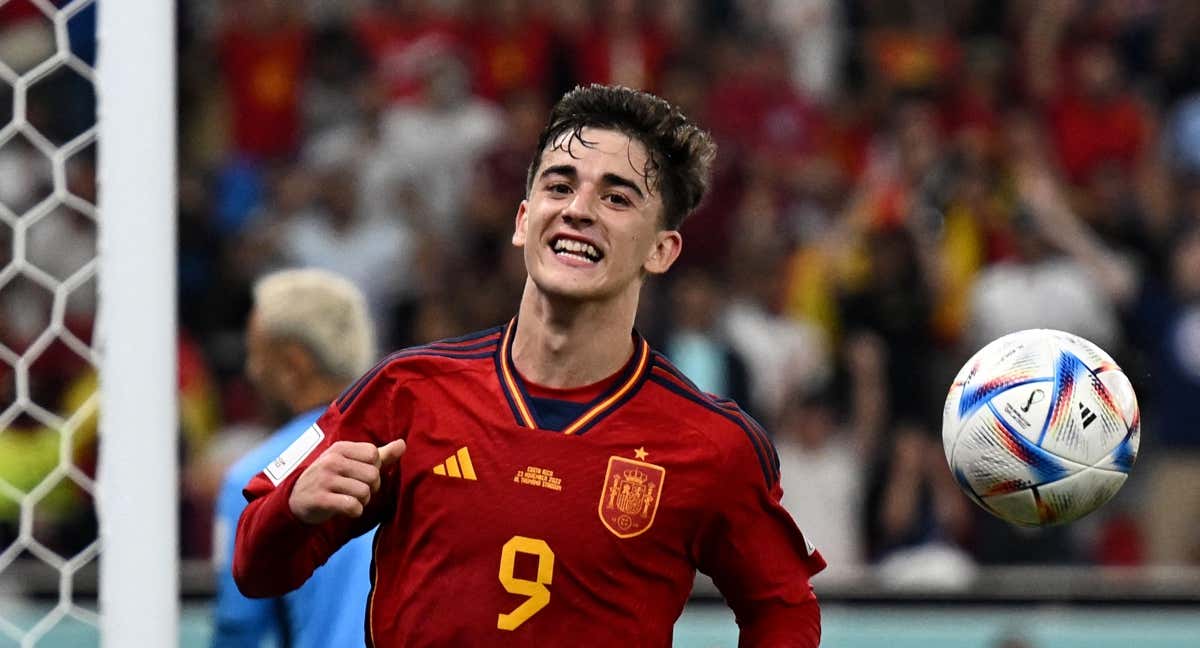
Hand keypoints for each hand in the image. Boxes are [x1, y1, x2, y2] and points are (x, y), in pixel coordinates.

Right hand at [289, 439, 405, 524]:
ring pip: (364, 492)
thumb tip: (403, 444)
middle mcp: (332, 461)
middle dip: (371, 488)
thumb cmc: (330, 478)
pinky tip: (347, 510)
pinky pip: (353, 506)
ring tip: (351, 500)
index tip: (361, 476)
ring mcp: (324, 480)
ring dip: (363, 501)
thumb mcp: (351, 462)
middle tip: (358, 491)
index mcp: (341, 448)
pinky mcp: (321, 500)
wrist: (296, 499)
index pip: (374, 454)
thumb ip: (379, 455)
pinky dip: (355, 511)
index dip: (374, 468)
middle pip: (372, 475)